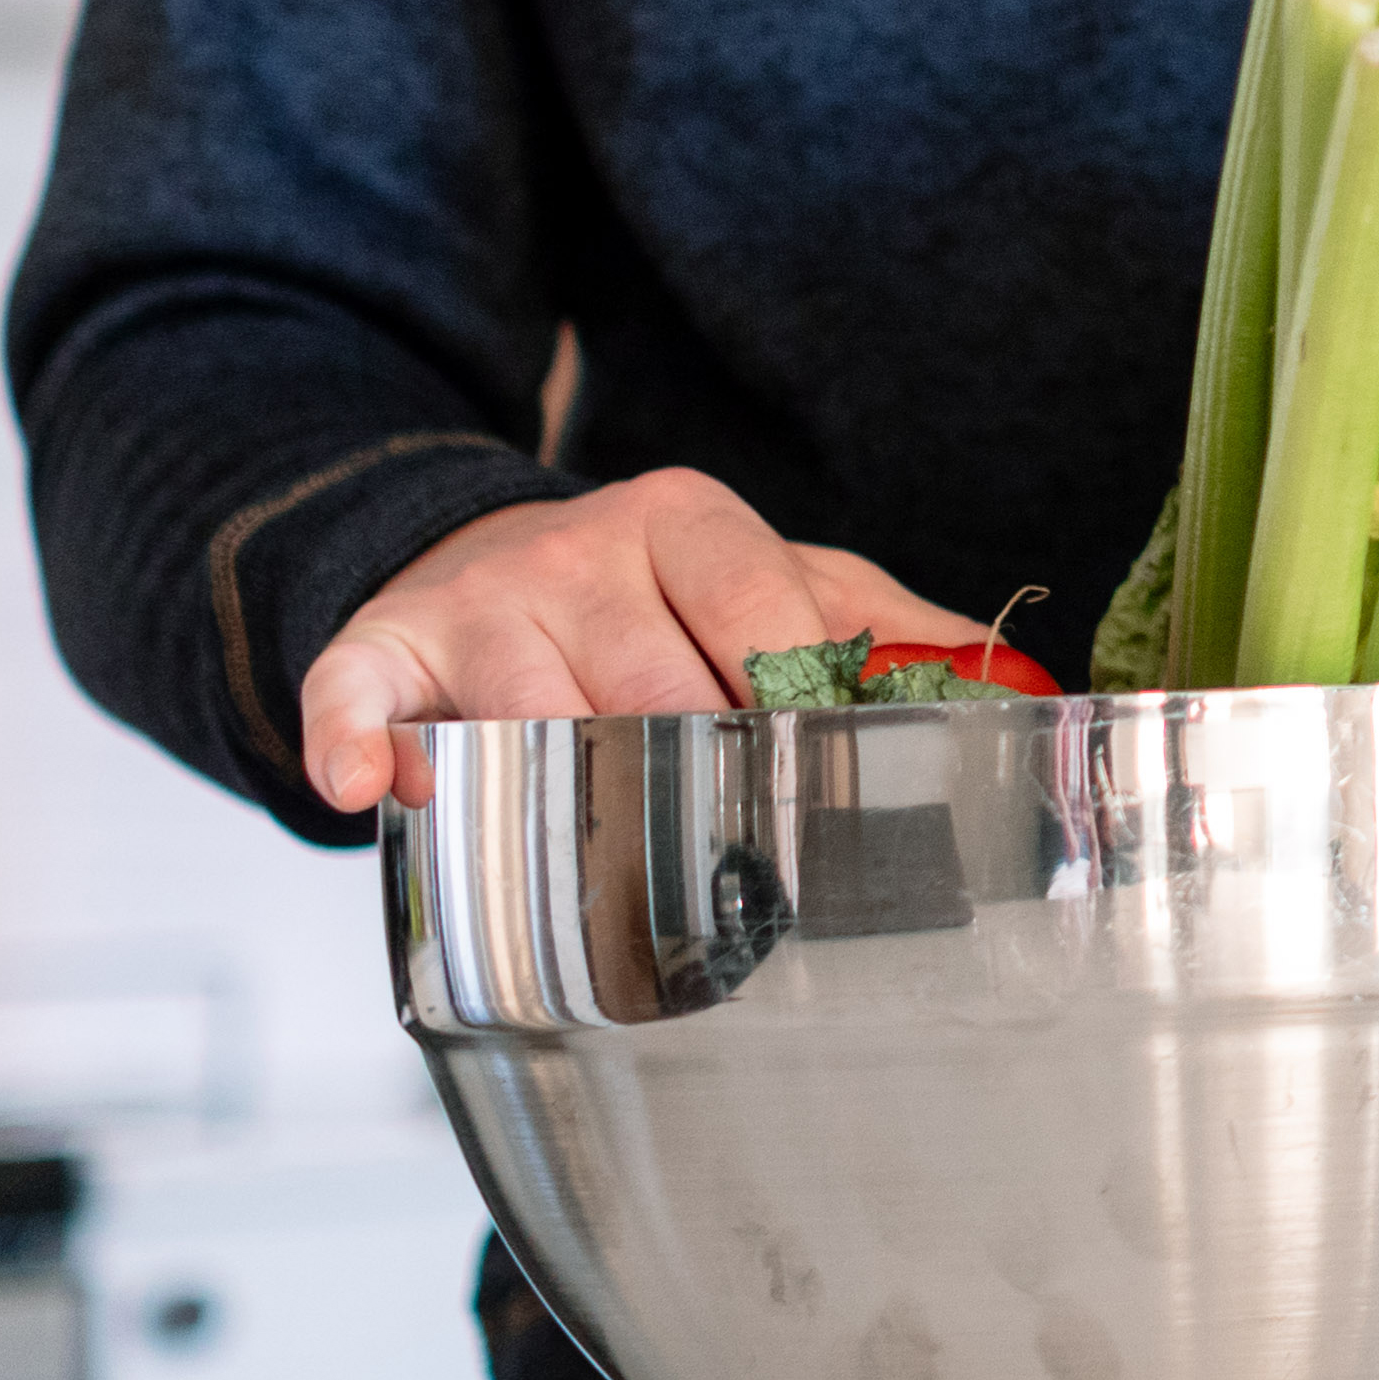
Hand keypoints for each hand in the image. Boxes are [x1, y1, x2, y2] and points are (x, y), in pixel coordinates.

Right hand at [293, 470, 986, 814]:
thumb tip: (1022, 693)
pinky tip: (378, 792)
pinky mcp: (381, 646)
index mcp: (690, 520)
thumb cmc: (663, 593)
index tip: (827, 780)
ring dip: (571, 795)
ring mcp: (478, 599)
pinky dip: (362, 745)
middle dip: (696, 774)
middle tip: (737, 858)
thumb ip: (895, 632)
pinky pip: (357, 696)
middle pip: (653, 685)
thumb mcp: (786, 580)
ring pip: (532, 714)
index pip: (760, 612)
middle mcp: (579, 548)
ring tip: (617, 859)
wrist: (488, 553)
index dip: (798, 704)